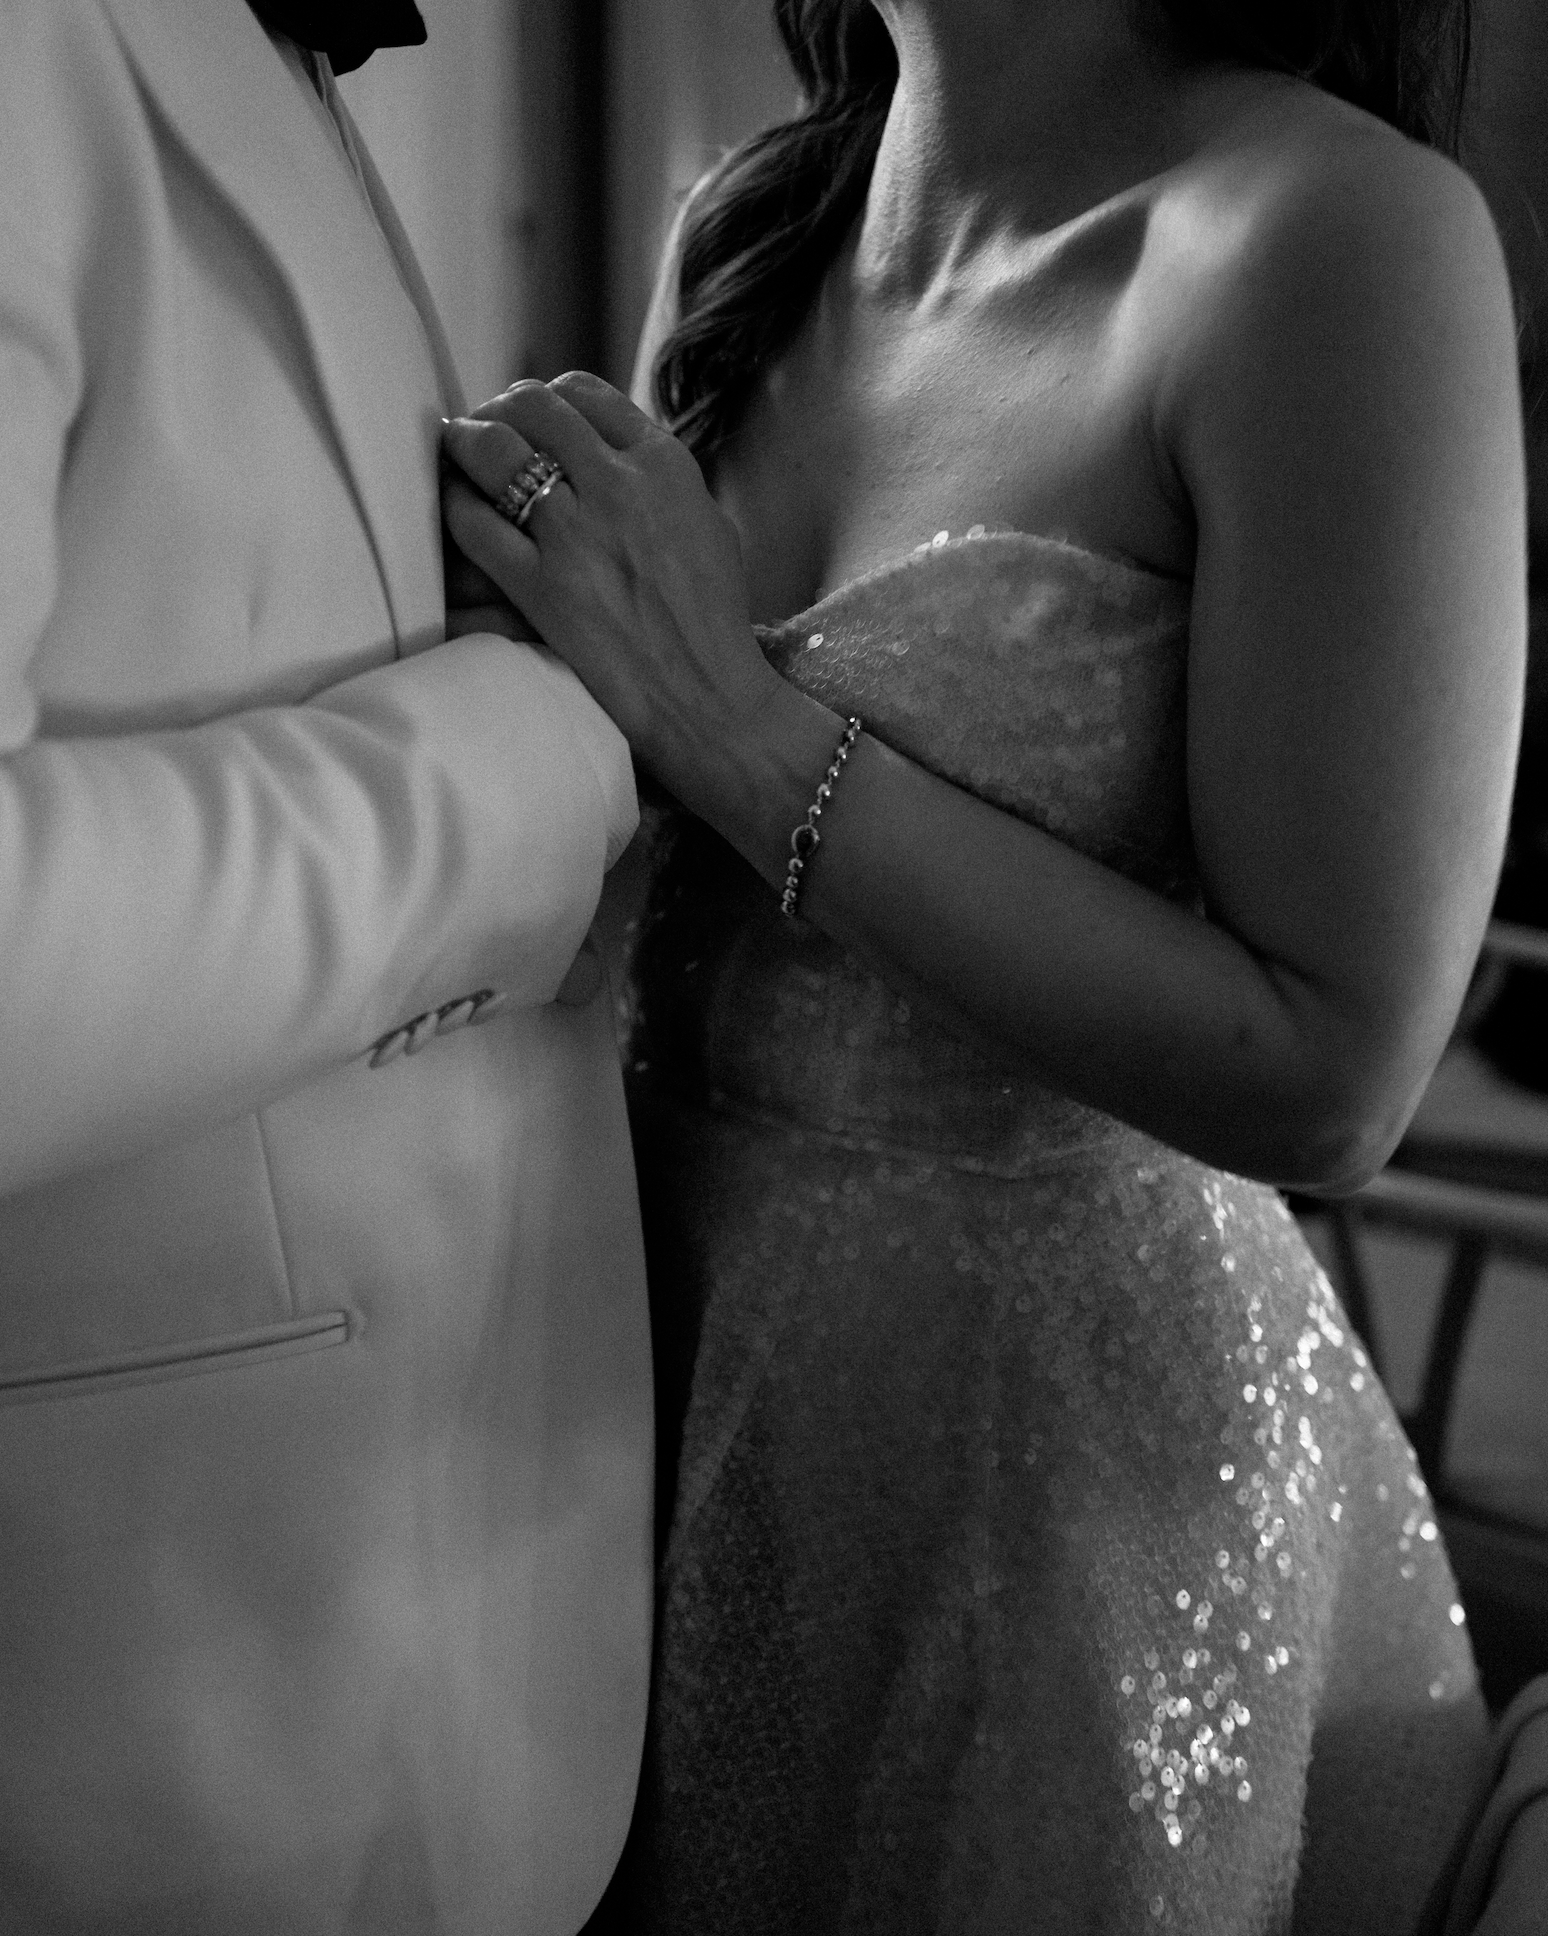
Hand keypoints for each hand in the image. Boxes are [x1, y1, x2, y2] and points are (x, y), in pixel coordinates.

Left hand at [440, 374, 779, 808]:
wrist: (707, 693)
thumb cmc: (713, 618)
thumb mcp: (707, 523)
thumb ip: (662, 480)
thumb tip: (616, 454)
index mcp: (664, 464)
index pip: (585, 394)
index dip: (546, 399)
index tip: (531, 416)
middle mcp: (617, 486)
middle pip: (534, 407)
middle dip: (500, 409)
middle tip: (485, 428)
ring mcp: (575, 535)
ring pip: (495, 449)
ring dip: (467, 442)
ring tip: (457, 452)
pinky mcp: (540, 586)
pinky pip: (473, 524)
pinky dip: (455, 506)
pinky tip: (455, 508)